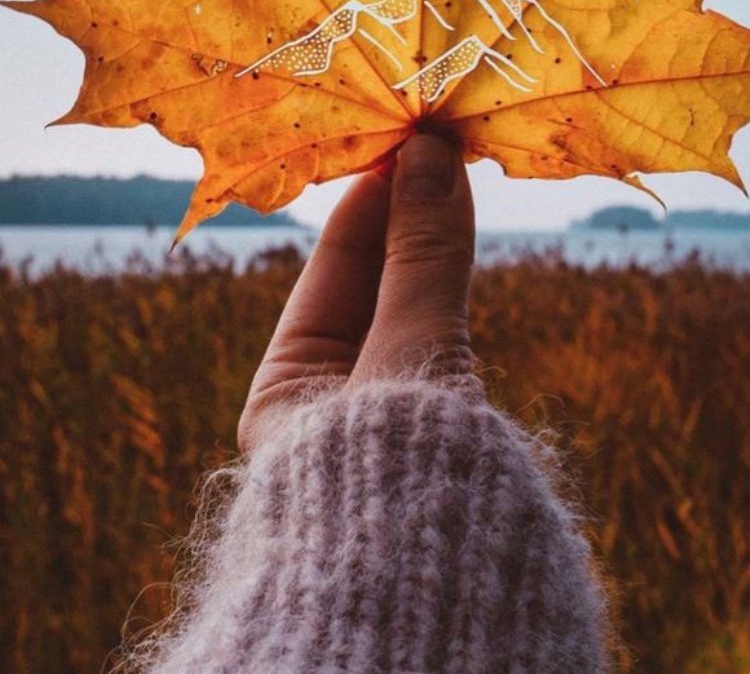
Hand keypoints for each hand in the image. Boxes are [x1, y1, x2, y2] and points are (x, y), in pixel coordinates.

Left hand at [238, 133, 475, 453]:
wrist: (445, 606)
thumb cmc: (394, 471)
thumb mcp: (408, 352)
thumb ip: (422, 256)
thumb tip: (428, 152)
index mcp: (285, 402)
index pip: (327, 276)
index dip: (368, 203)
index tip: (404, 143)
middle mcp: (328, 408)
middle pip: (369, 290)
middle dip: (403, 219)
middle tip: (437, 144)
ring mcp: (382, 424)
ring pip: (407, 312)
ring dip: (430, 247)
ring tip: (455, 171)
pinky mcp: (434, 437)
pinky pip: (436, 342)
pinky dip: (449, 290)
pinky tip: (464, 235)